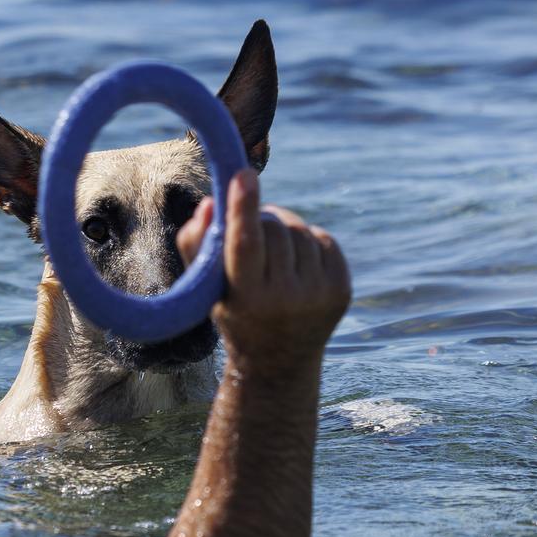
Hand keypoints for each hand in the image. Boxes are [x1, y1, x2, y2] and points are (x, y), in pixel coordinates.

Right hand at [177, 168, 350, 371]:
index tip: (243, 175)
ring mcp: (318, 295)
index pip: (247, 243)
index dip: (244, 207)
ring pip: (300, 231)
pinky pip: (324, 239)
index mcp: (247, 298)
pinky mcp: (341, 290)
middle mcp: (286, 298)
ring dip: (284, 230)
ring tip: (272, 252)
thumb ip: (196, 243)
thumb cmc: (233, 313)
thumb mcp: (205, 287)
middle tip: (251, 230)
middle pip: (275, 229)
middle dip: (262, 220)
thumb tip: (210, 202)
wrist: (277, 361)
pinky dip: (307, 240)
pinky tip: (295, 260)